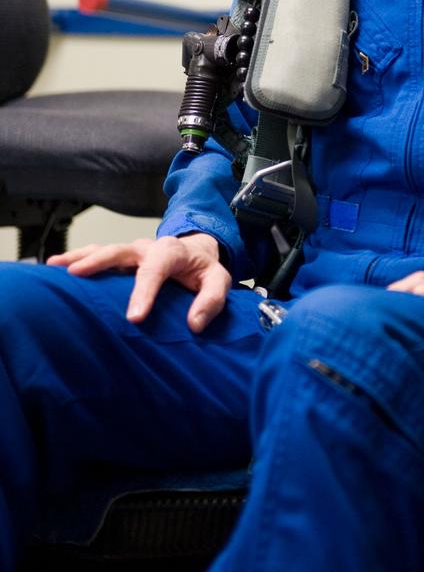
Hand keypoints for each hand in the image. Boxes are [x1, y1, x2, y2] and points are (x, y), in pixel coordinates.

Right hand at [47, 233, 231, 333]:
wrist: (197, 252)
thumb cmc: (204, 270)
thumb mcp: (219, 282)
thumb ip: (212, 300)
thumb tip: (195, 324)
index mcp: (172, 251)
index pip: (156, 269)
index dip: (145, 292)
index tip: (134, 318)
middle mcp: (147, 248)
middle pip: (120, 250)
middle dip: (99, 262)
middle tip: (77, 274)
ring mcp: (131, 252)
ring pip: (103, 250)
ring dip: (80, 257)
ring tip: (56, 267)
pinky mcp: (121, 259)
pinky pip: (98, 256)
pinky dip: (78, 259)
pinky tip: (57, 268)